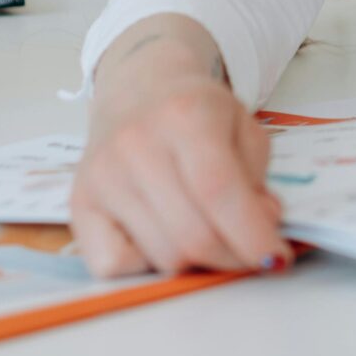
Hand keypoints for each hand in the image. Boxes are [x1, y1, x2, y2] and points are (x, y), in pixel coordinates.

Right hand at [69, 15, 286, 277]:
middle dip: (232, 256)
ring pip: (161, 256)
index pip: (219, 191)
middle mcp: (135, 144)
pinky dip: (146, 266)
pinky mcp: (78, 204)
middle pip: (192, 234)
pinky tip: (163, 239)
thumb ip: (257, 178)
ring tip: (208, 235)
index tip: (277, 259)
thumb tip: (261, 227)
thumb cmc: (196, 112)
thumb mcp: (243, 128)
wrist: (138, 89)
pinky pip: (113, 266)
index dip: (252, 235)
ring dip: (197, 262)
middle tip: (248, 253)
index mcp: (185, 115)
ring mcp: (102, 176)